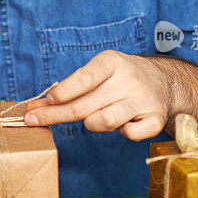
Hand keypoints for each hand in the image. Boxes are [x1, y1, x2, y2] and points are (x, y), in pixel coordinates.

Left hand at [24, 51, 171, 140]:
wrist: (162, 81)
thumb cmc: (117, 78)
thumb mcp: (96, 71)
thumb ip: (69, 88)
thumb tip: (35, 107)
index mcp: (112, 62)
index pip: (83, 79)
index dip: (60, 94)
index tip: (44, 102)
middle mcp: (129, 79)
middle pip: (85, 105)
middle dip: (55, 115)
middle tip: (35, 120)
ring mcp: (144, 99)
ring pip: (104, 121)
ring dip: (92, 124)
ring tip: (95, 117)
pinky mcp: (156, 118)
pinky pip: (130, 135)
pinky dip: (123, 133)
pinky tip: (123, 123)